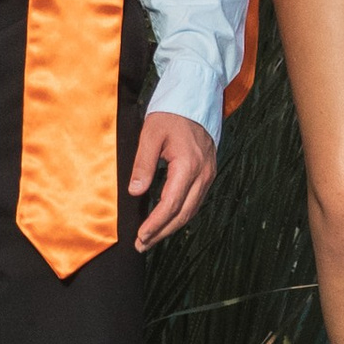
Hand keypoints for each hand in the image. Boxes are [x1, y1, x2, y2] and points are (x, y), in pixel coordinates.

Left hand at [127, 108, 216, 247]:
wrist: (195, 99)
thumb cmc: (171, 114)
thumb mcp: (151, 134)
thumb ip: (143, 164)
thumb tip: (135, 192)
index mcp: (188, 165)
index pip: (172, 204)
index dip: (156, 223)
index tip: (141, 236)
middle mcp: (203, 174)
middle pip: (184, 213)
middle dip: (162, 232)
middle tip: (142, 244)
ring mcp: (208, 175)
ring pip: (191, 210)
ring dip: (172, 227)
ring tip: (151, 238)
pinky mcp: (208, 174)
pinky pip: (196, 201)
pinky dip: (181, 214)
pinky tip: (167, 220)